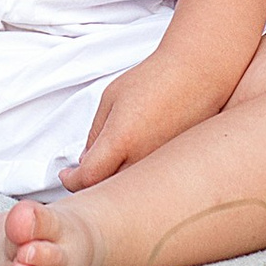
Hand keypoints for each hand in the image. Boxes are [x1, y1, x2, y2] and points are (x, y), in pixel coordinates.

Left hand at [60, 44, 238, 187]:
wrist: (199, 74)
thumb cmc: (155, 78)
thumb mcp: (112, 98)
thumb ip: (96, 133)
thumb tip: (87, 161)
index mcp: (121, 139)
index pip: (88, 177)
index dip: (71, 180)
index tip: (67, 175)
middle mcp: (143, 159)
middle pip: (107, 190)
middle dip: (91, 184)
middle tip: (85, 171)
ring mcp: (162, 168)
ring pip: (130, 192)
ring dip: (116, 184)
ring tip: (113, 164)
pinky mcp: (178, 169)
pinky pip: (152, 184)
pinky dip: (139, 181)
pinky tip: (138, 163)